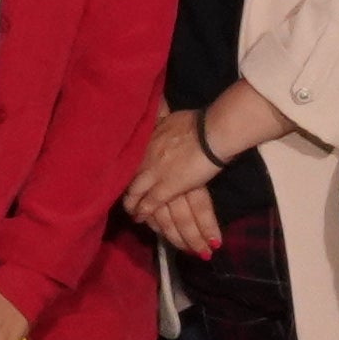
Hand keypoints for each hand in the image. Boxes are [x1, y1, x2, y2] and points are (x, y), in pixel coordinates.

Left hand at [126, 108, 224, 260]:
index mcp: (146, 142)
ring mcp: (153, 173)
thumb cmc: (195, 122)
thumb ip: (162, 124)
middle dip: (129, 197)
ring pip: (137, 195)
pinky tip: (141, 221)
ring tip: (136, 218)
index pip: (131, 165)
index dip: (129, 178)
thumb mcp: (169, 119)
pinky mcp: (167, 187)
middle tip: (128, 207)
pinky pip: (151, 205)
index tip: (129, 187)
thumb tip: (162, 118)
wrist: (209, 132)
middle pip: (130, 183)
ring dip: (135, 208)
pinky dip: (145, 214)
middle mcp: (144, 159)